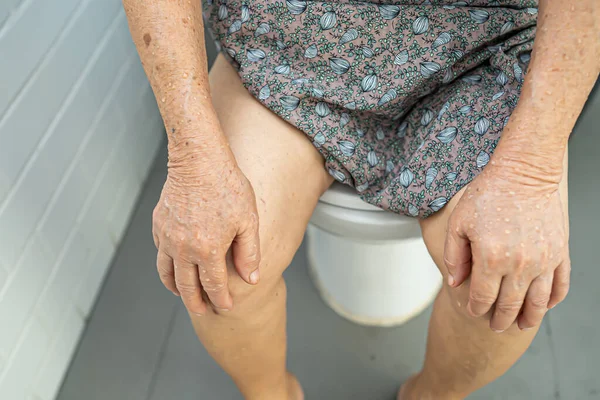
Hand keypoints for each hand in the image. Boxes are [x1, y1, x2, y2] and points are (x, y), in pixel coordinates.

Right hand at [152, 150, 260, 314]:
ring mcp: (167, 237)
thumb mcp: (248, 220)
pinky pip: (160, 253)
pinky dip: (166, 265)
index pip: (214, 286)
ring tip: (184, 295)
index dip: (220, 300)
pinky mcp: (158, 225)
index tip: (225, 307)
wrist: (198, 160)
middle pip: (187, 286)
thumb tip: (251, 279)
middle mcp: (183, 249)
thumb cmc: (227, 186)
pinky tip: (174, 266)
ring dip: (176, 288)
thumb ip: (249, 253)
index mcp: (208, 250)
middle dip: (196, 303)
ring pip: (167, 273)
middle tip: (202, 311)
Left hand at [444, 160, 569, 331]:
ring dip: (528, 318)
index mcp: (490, 258)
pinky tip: (544, 305)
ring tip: (521, 325)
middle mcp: (519, 264)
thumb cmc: (488, 194)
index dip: (476, 309)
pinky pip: (560, 285)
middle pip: (510, 306)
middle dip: (500, 320)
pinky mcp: (560, 253)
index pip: (482, 297)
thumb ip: (455, 256)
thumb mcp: (459, 223)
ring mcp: (543, 260)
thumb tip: (455, 283)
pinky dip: (552, 300)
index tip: (474, 312)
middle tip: (495, 326)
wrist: (524, 173)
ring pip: (537, 302)